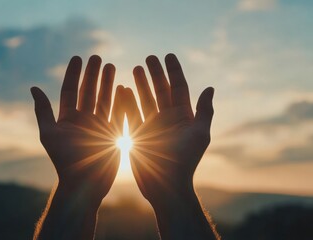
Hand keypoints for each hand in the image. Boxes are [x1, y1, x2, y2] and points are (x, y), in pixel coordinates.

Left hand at [31, 55, 122, 203]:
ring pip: (104, 99)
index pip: (70, 90)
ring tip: (111, 66)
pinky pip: (118, 113)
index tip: (78, 57)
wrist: (85, 184)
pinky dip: (121, 101)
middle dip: (93, 74)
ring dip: (108, 83)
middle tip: (97, 57)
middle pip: (89, 91)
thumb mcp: (50, 134)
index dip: (73, 73)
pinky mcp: (112, 134)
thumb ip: (43, 111)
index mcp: (68, 119)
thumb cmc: (66, 160)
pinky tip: (123, 88)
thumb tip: (33, 87)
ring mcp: (99, 126)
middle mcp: (83, 120)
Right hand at [123, 54, 216, 238]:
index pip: (178, 87)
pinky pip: (131, 113)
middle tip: (148, 58)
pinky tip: (121, 89)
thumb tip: (210, 88)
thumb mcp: (199, 134)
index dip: (174, 71)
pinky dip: (126, 101)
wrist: (165, 184)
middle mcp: (167, 118)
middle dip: (155, 73)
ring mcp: (151, 125)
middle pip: (160, 90)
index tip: (168, 55)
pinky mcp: (138, 133)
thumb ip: (204, 111)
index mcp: (183, 116)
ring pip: (145, 99)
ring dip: (140, 84)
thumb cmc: (185, 160)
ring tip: (135, 68)